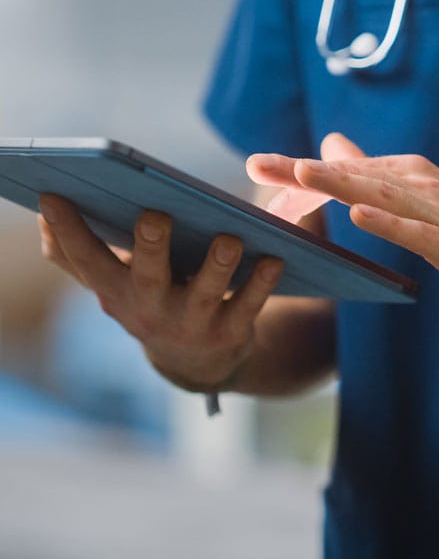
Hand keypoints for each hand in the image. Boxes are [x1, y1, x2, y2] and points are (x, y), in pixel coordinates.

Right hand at [37, 196, 283, 391]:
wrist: (197, 362)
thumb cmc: (151, 301)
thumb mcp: (112, 284)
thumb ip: (76, 255)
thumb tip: (44, 215)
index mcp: (118, 291)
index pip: (85, 260)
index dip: (68, 232)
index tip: (53, 196)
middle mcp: (151, 309)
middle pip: (147, 276)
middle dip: (150, 247)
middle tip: (154, 215)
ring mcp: (192, 324)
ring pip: (205, 294)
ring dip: (217, 265)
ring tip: (229, 237)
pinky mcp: (231, 333)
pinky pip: (249, 306)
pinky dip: (262, 283)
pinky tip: (275, 258)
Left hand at [248, 136, 438, 317]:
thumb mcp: (418, 199)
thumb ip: (375, 175)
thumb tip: (334, 146)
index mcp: (408, 178)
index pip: (346, 171)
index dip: (301, 171)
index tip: (258, 165)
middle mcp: (421, 187)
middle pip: (355, 177)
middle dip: (305, 171)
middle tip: (259, 164)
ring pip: (383, 196)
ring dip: (342, 183)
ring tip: (302, 174)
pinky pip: (419, 234)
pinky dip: (389, 223)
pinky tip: (361, 216)